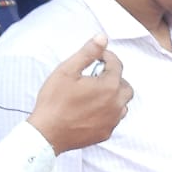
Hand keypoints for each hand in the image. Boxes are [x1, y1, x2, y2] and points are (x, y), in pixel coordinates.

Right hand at [26, 36, 132, 154]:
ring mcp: (112, 121)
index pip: (117, 65)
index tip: (97, 56)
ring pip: (122, 103)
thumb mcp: (67, 71)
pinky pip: (114, 118)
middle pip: (125, 85)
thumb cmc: (54, 101)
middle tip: (96, 75)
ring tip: (94, 92)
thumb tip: (102, 38)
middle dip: (114, 77)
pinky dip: (108, 110)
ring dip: (113, 95)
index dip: (107, 57)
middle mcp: (116, 105)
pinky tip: (91, 108)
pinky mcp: (106, 133)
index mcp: (109, 87)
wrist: (46, 133)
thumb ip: (88, 53)